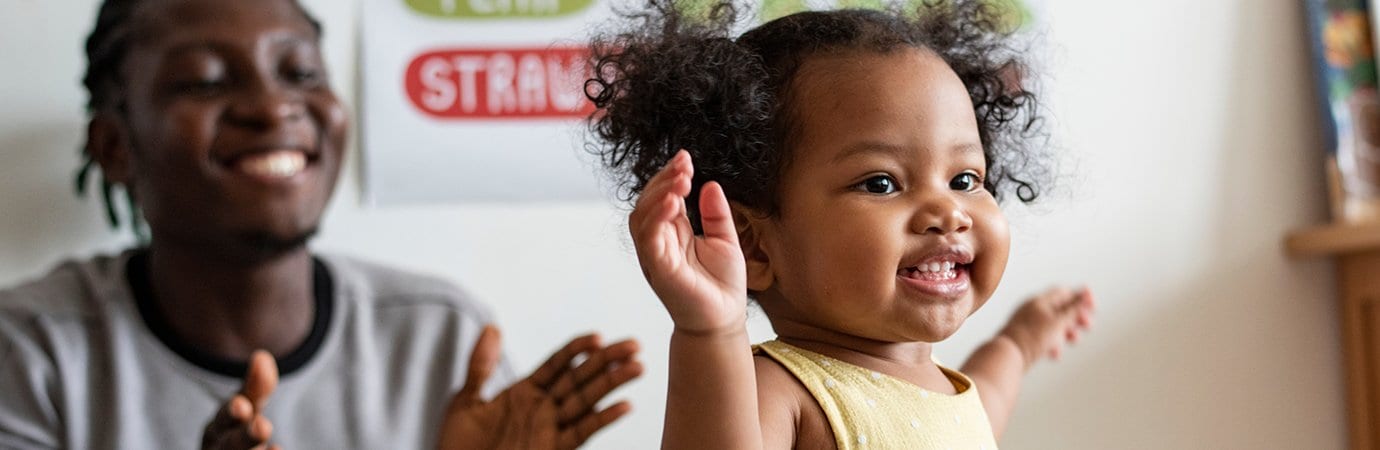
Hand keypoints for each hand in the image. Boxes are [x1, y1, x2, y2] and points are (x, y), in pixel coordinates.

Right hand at [202, 350, 279, 449]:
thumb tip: (262, 357)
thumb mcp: (245, 408)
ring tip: (276, 449)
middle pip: (230, 446)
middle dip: (246, 437)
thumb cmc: (236, 431)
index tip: (242, 406)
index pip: (223, 420)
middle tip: (263, 426)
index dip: (232, 413)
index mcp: (218, 430)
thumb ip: (256, 388)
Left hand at [437, 325, 642, 449]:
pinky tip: (623, 405)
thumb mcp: (466, 401)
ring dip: (613, 384)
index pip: (558, 363)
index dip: (578, 349)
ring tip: (637, 367)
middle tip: (634, 345)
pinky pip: (581, 432)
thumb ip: (481, 365)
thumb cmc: (459, 448)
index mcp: (525, 392)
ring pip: (587, 400)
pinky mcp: (552, 449)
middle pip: (581, 378)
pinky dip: (603, 419)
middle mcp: (543, 408)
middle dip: (607, 361)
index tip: (598, 337)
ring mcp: (550, 429)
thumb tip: (491, 327)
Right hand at [630, 150, 747, 333]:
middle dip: (663, 180)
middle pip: (647, 203)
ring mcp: (656, 256)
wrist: (724, 319)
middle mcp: (659, 243)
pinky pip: (649, 240)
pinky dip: (657, 219)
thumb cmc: (722, 285)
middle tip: (684, 166)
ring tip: (680, 180)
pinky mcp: (659, 270)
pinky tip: (673, 203)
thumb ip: (716, 213)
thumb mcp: (725, 239)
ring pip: (642, 218)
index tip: (685, 157)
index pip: (662, 197)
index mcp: (672, 234)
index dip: (669, 176)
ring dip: (658, 195)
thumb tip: (709, 184)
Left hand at [998, 286, 1095, 368]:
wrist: (1007, 356)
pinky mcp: (1025, 339)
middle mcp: (1032, 309)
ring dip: (1067, 332)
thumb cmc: (1032, 337)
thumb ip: (1073, 307)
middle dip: (1076, 317)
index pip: (1064, 292)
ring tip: (1073, 341)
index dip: (1081, 298)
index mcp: (1039, 300)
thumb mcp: (1058, 321)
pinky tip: (1054, 354)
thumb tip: (1086, 291)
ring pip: (1054, 325)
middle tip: (1087, 326)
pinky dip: (1053, 344)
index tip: (1093, 308)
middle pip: (1061, 309)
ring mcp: (1028, 324)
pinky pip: (1044, 338)